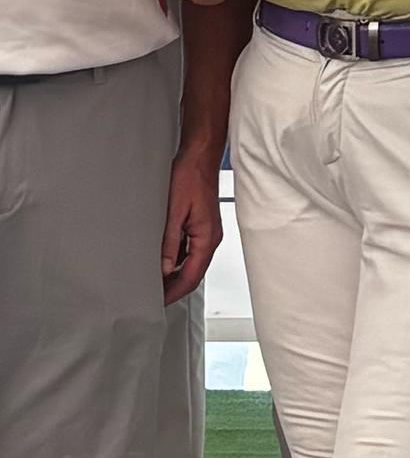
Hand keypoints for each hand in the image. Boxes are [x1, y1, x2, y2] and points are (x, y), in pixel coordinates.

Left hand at [161, 150, 222, 303]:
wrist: (200, 155)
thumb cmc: (190, 177)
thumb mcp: (174, 212)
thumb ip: (169, 243)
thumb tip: (163, 269)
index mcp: (207, 238)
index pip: (191, 276)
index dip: (173, 292)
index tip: (157, 302)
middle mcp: (210, 238)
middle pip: (193, 273)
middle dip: (174, 287)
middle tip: (152, 296)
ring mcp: (206, 231)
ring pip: (191, 262)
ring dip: (174, 274)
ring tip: (153, 280)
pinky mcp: (201, 224)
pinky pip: (189, 249)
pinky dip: (176, 259)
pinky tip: (161, 258)